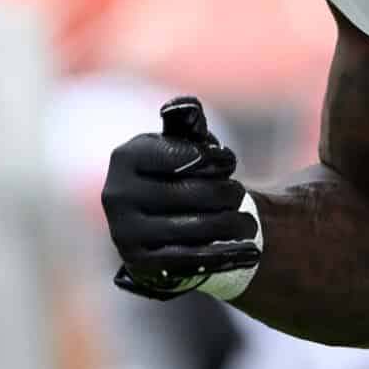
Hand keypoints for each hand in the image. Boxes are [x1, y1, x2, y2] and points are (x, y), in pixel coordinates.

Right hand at [101, 97, 260, 298]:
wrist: (155, 221)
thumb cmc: (175, 173)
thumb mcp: (179, 144)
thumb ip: (188, 125)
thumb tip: (186, 106)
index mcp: (125, 157)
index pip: (181, 155)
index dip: (214, 159)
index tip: (231, 162)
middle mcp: (117, 194)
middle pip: (190, 194)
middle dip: (227, 194)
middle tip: (241, 195)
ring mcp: (126, 232)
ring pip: (196, 229)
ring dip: (233, 226)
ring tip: (249, 225)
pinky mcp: (141, 263)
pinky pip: (192, 261)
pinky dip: (226, 257)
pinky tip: (250, 253)